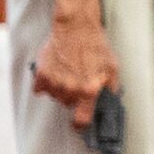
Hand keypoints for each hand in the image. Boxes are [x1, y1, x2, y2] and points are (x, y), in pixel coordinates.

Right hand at [33, 15, 118, 130]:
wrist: (76, 28)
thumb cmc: (96, 46)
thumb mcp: (112, 68)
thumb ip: (111, 88)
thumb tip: (110, 102)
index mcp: (88, 90)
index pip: (81, 120)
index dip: (80, 124)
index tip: (80, 123)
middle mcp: (70, 90)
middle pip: (68, 105)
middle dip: (74, 97)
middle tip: (79, 81)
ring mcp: (54, 83)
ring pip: (55, 97)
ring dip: (60, 89)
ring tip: (69, 72)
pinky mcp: (41, 74)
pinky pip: (41, 89)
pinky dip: (46, 83)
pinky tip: (56, 71)